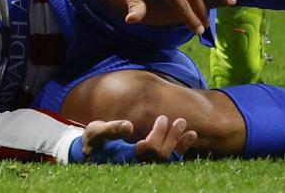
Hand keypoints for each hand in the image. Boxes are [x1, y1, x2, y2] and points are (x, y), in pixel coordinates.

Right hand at [77, 115, 196, 162]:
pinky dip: (181, 147)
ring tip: (188, 127)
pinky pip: (169, 158)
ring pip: (168, 159)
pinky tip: (191, 135)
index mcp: (127, 158)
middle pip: (162, 155)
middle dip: (173, 137)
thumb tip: (129, 125)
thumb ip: (111, 129)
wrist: (93, 153)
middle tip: (179, 120)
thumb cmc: (94, 142)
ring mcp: (145, 164)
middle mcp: (139, 165)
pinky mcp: (150, 161)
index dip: (158, 135)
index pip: (149, 150)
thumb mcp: (96, 133)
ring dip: (179, 142)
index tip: (161, 118)